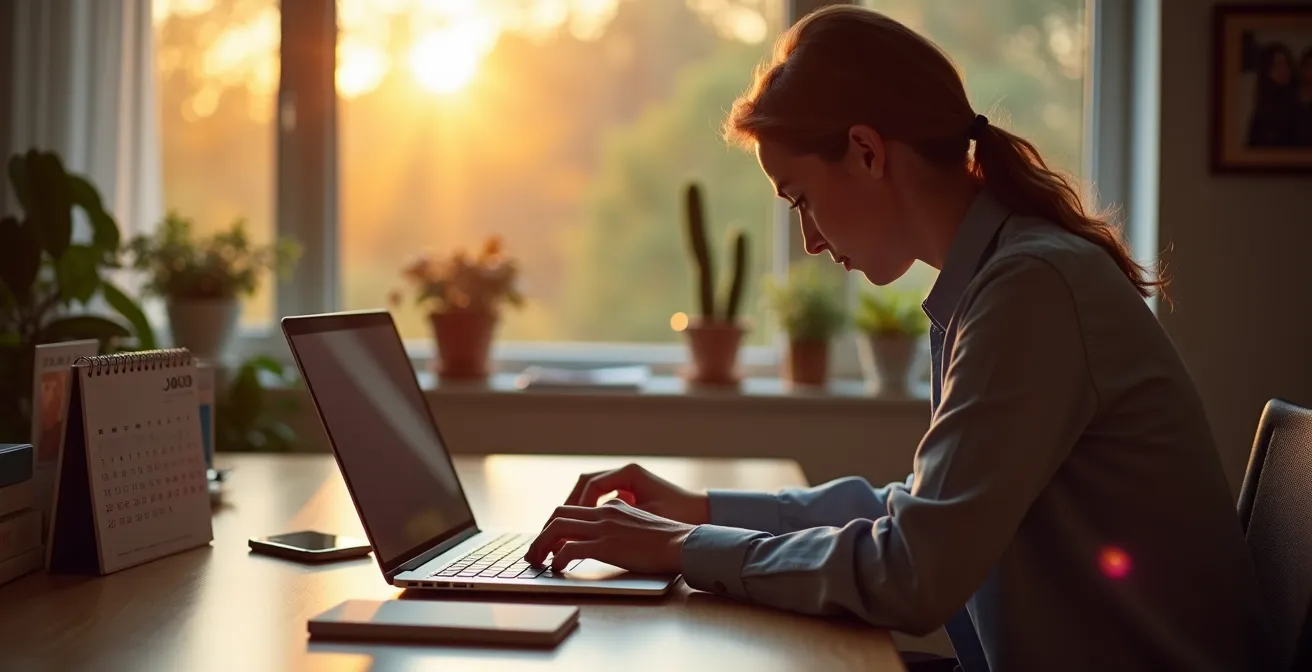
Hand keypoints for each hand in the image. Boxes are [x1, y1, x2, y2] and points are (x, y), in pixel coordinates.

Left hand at [524, 499, 693, 572]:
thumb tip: (605, 538)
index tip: (548, 542)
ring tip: (536, 561)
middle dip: (541, 534)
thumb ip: (620, 524)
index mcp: (612, 507)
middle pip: (559, 515)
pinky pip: (570, 548)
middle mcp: (604, 513)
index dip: (555, 525)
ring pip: (558, 528)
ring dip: (541, 545)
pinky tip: (556, 568)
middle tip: (534, 553)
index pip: (573, 509)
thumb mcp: (639, 523)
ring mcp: (604, 528)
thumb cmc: (667, 540)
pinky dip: (557, 558)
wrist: (683, 543)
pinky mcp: (607, 545)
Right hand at [563, 463, 709, 524]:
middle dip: (571, 504)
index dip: (578, 504)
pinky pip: (601, 499)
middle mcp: (626, 474)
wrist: (700, 517)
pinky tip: (585, 528)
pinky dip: (590, 511)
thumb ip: (617, 518)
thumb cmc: (678, 515)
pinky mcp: (629, 495)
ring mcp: (626, 484)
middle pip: (586, 484)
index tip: (571, 524)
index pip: (592, 484)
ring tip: (566, 528)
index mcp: (629, 474)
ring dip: (578, 508)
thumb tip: (590, 526)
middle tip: (557, 526)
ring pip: (591, 490)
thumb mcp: (646, 518)